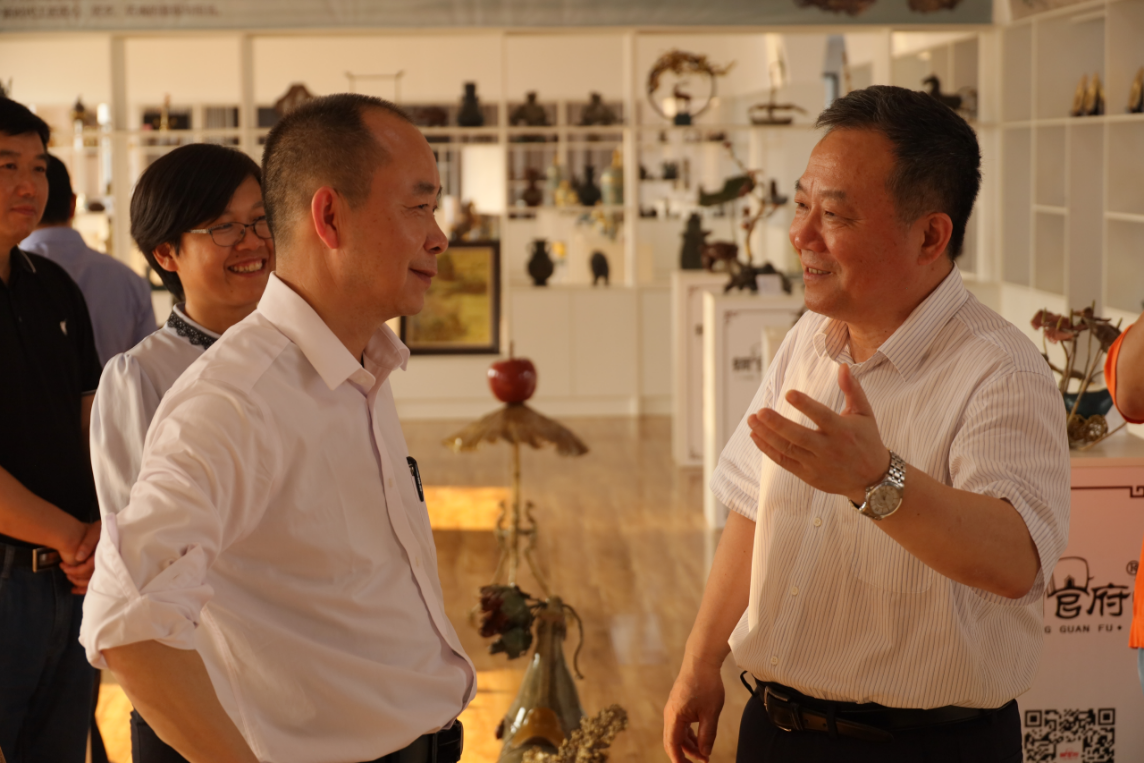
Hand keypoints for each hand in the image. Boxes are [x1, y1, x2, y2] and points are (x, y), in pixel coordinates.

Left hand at [60, 520, 99, 593]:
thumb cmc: (102, 528)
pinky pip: (96, 582)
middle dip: (75, 576)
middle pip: (89, 577)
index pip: (87, 568)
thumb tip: (78, 558)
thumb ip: (88, 544)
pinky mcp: (105, 569)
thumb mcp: (95, 532)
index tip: (63, 565)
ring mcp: (106, 567)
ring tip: (69, 577)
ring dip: (79, 583)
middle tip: (64, 570)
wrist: (109, 527)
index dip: (74, 570)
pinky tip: (76, 590)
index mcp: (103, 555)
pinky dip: (86, 588)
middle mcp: (106, 564)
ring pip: (93, 582)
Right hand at [663, 656, 724, 762]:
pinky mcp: (679, 704)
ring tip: (705, 753)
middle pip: (673, 741)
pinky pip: (681, 725)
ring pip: (678, 734)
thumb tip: (705, 753)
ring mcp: (673, 708)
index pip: (672, 746)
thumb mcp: (711, 713)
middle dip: (685, 755)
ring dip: (689, 745)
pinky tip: (701, 738)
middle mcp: (670, 714)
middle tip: (701, 762)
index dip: (679, 760)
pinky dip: (690, 734)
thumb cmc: (706, 684)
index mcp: (674, 717)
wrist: (701, 660)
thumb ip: (707, 735)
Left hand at [747, 364, 888, 503]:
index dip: (805, 405)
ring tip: (751, 420)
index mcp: (842, 431)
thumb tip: (842, 367)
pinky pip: (784, 462)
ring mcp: (817, 464)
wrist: (873, 479)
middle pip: (799, 436)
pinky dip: (768, 449)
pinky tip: (756, 436)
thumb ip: (852, 389)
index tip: (789, 393)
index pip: (822, 416)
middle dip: (777, 424)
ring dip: (767, 435)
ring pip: (787, 449)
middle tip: (759, 411)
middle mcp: (828, 448)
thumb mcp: (864, 414)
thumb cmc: (867, 441)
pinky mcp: (808, 475)